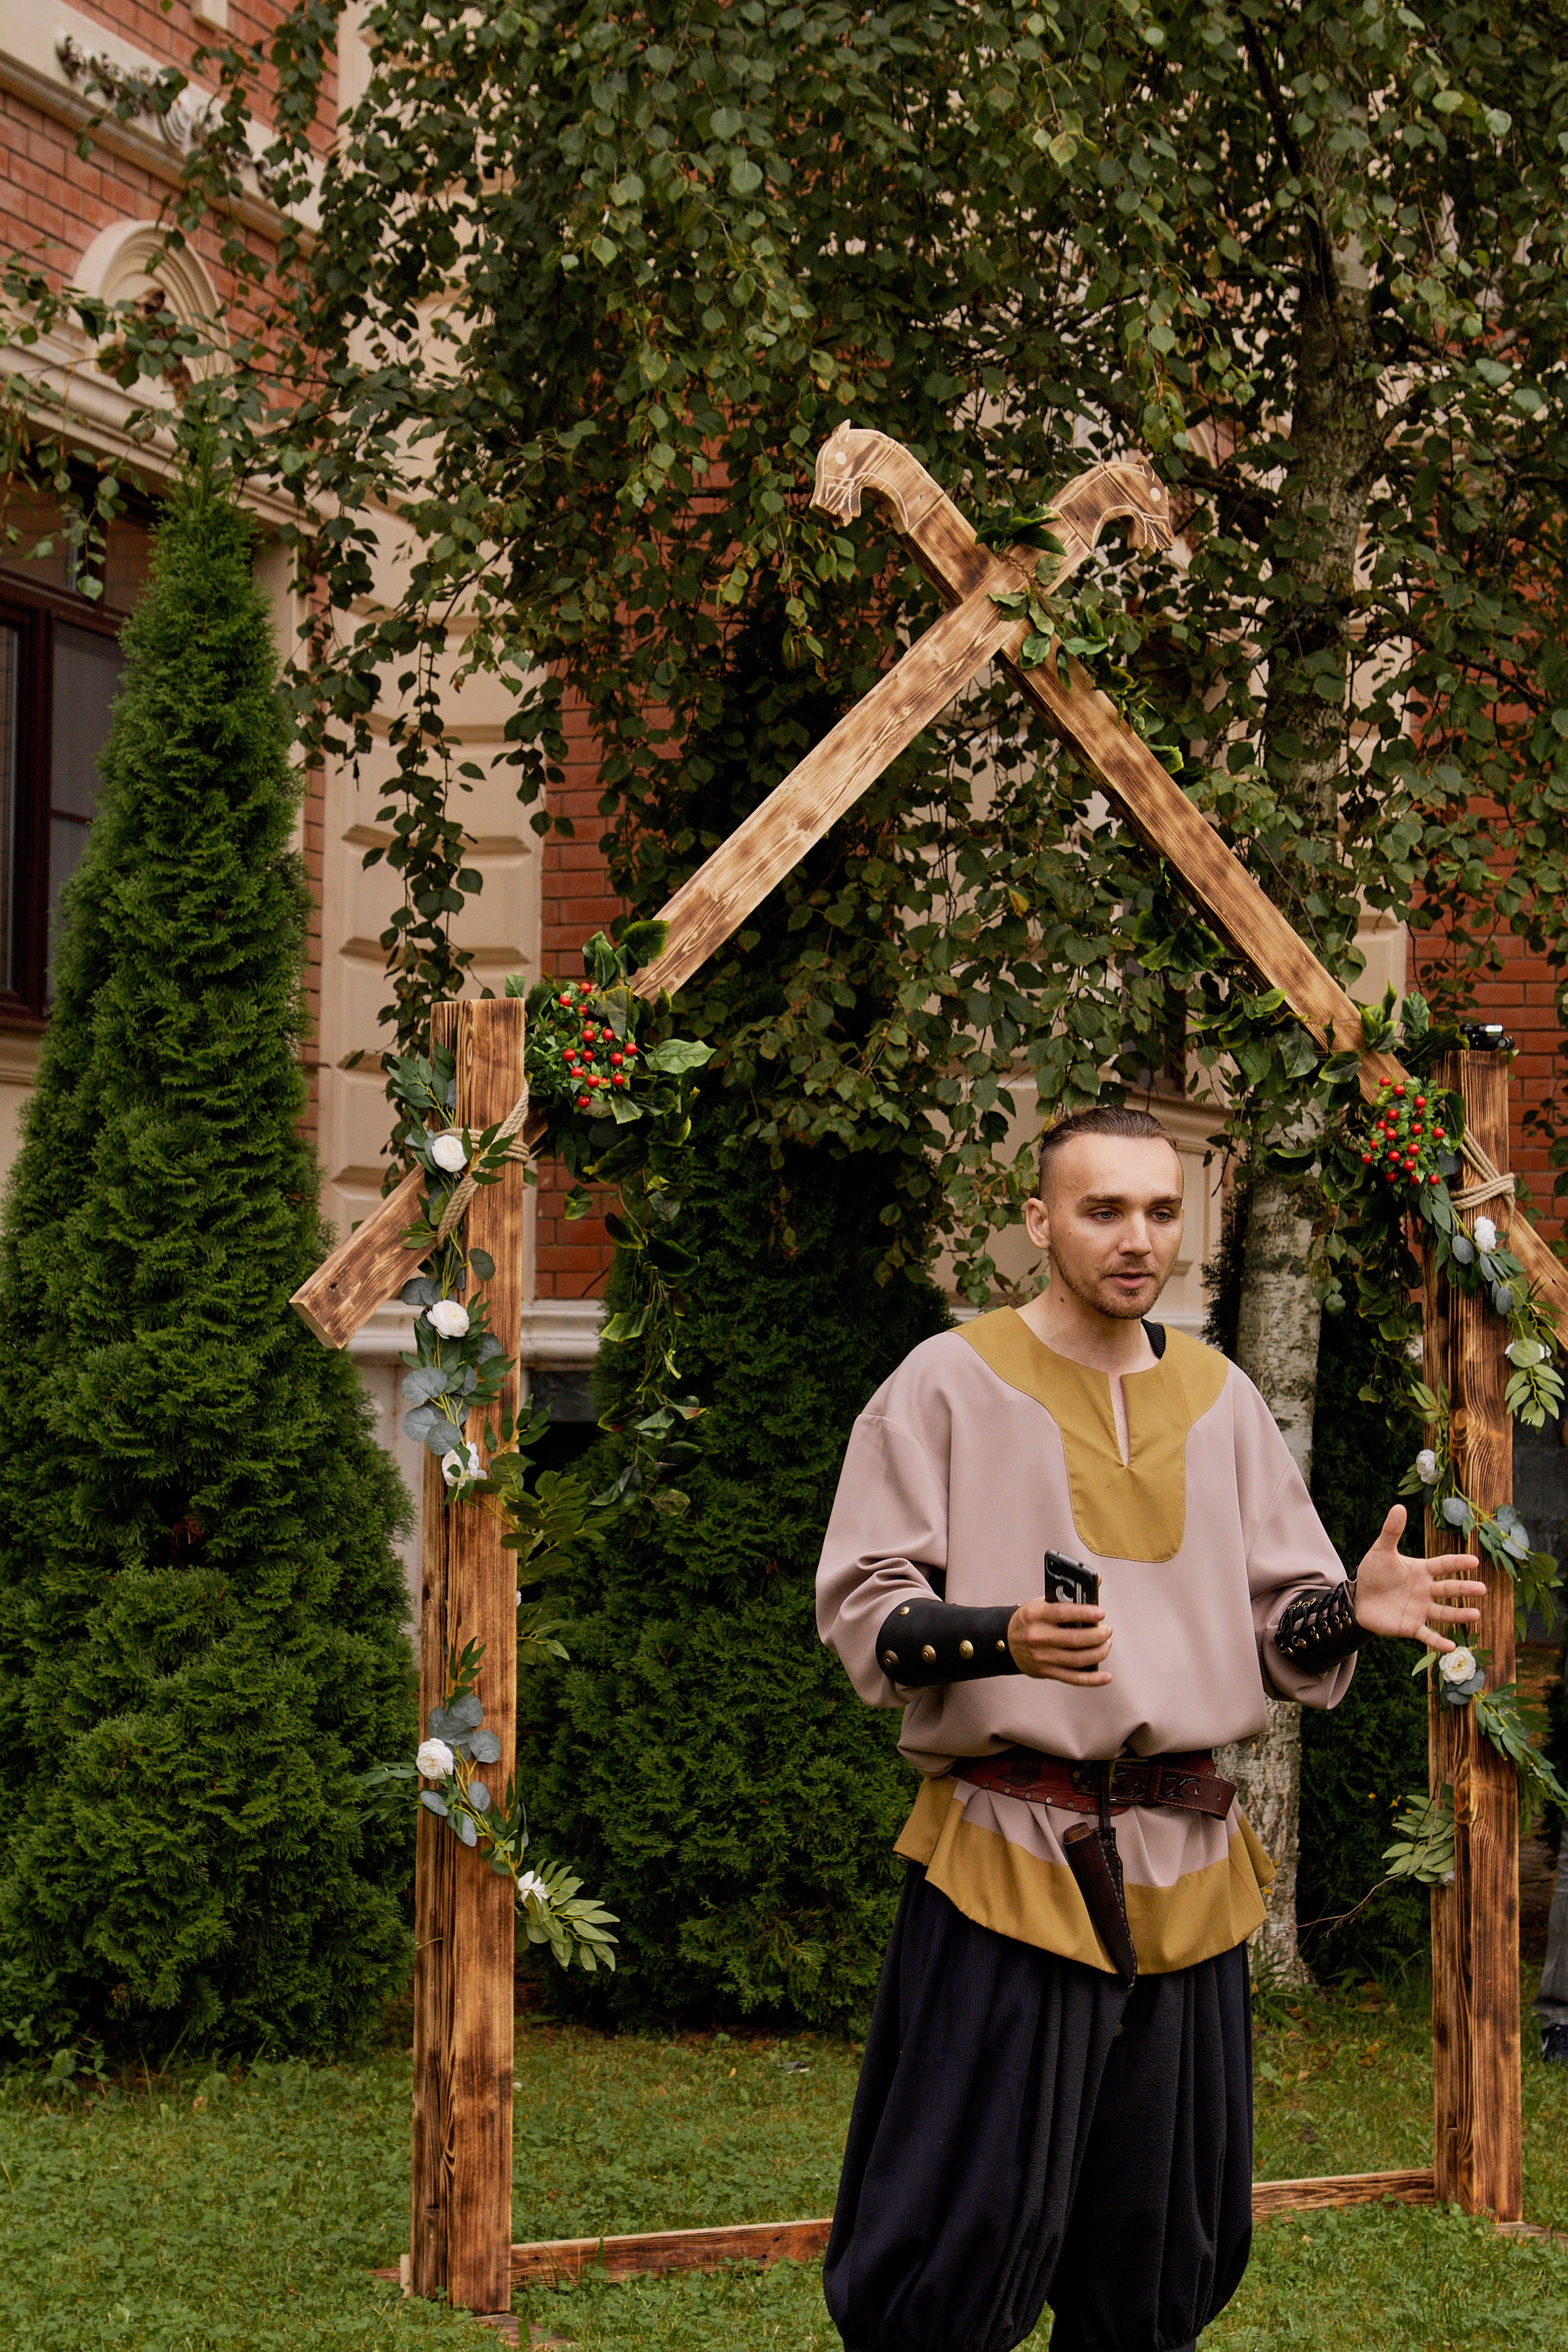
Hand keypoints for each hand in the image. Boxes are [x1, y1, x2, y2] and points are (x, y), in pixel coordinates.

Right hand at [1007, 1598, 1112, 1684]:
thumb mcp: (1042, 1602)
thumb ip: (1069, 1593)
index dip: (1085, 1613)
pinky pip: (1073, 1678)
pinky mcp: (1046, 1672)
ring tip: (1106, 1644)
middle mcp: (1037, 1636)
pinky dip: (1092, 1680)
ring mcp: (1041, 1657)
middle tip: (1107, 1630)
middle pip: (1074, 1639)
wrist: (1006, 1641)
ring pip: (1077, 1660)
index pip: (1063, 1613)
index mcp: (1035, 1614)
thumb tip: (1097, 1579)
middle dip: (1097, 1635)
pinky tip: (1106, 1676)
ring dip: (1098, 1653)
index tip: (1101, 1613)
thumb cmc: (1032, 1619)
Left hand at [1352, 1505, 1485, 1652]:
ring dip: (1459, 1614)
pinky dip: (1439, 1641)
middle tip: (1482, 1589)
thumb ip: (1391, 1532)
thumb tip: (1399, 1506)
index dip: (1457, 1562)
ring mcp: (1421, 1609)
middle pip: (1449, 1589)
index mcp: (1422, 1570)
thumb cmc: (1373, 1572)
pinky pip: (1427, 1634)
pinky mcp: (1411, 1627)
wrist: (1358, 1598)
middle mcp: (1426, 1590)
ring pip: (1444, 1612)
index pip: (1443, 1564)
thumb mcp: (1381, 1550)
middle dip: (1464, 1589)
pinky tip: (1452, 1646)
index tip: (1474, 1561)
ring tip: (1476, 1615)